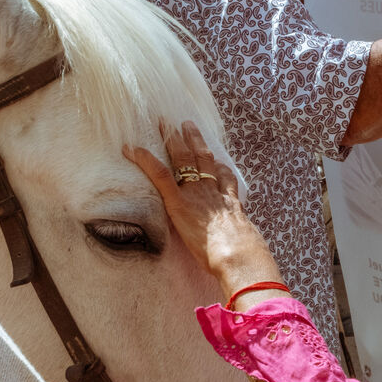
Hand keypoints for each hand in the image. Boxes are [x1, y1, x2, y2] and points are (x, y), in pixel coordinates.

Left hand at [124, 121, 280, 299]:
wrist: (237, 255)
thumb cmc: (245, 257)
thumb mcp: (248, 245)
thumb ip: (244, 241)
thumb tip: (249, 252)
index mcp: (230, 202)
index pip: (223, 175)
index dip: (217, 163)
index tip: (213, 153)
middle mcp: (214, 192)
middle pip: (204, 159)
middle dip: (194, 140)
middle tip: (186, 124)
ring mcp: (196, 194)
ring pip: (185, 158)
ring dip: (174, 139)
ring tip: (166, 125)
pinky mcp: (178, 201)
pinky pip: (160, 175)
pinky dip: (145, 160)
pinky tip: (132, 149)